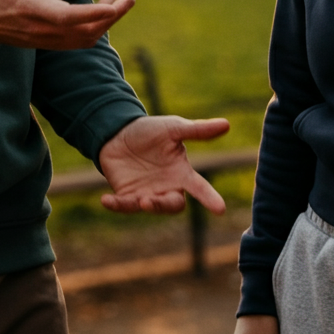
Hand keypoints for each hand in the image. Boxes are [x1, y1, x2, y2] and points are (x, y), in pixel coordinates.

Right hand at [0, 0, 134, 49]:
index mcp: (33, 8)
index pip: (68, 17)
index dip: (93, 14)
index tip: (114, 7)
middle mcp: (43, 29)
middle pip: (85, 30)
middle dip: (111, 15)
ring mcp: (46, 39)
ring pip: (85, 38)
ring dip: (106, 22)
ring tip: (121, 0)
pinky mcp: (48, 42)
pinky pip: (79, 41)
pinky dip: (96, 29)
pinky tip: (104, 11)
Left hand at [98, 115, 230, 213]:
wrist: (119, 132)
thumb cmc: (150, 131)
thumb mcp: (173, 128)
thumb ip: (197, 130)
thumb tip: (227, 124)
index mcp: (181, 173)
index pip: (199, 188)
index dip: (209, 198)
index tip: (220, 209)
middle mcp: (166, 188)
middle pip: (173, 205)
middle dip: (166, 205)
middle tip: (156, 200)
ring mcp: (147, 194)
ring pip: (150, 207)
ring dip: (146, 205)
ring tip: (142, 201)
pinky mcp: (126, 195)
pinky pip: (124, 205)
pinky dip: (116, 205)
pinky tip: (106, 199)